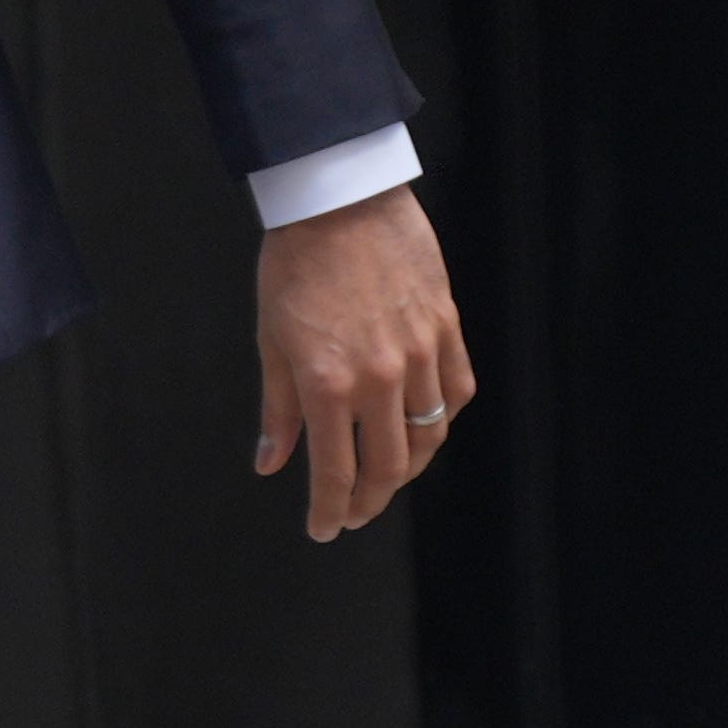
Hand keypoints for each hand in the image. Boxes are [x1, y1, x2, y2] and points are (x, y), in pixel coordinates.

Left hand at [253, 185, 469, 544]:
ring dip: (407, 468)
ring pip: (428, 436)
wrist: (340, 197)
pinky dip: (442, 418)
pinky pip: (457, 391)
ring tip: (385, 477)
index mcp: (328, 382)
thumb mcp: (271, 340)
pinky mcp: (446, 326)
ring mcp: (420, 351)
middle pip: (387, 467)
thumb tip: (270, 464)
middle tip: (353, 515)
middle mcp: (380, 376)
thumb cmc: (294, 263)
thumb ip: (277, 410)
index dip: (330, 511)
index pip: (336, 473)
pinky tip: (422, 426)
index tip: (323, 530)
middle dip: (369, 502)